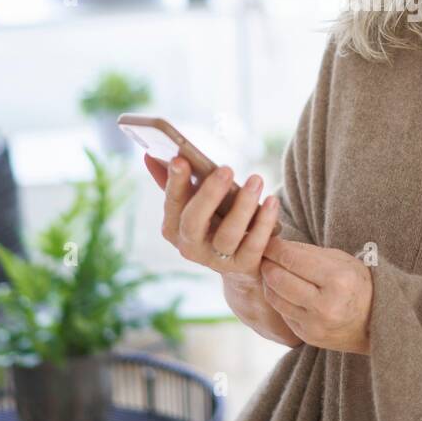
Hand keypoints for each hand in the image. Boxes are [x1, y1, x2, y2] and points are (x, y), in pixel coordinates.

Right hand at [144, 153, 301, 347]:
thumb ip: (173, 181)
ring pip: (228, 234)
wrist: (237, 264)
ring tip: (256, 179)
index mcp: (173, 227)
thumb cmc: (212, 222)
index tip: (180, 159)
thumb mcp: (192, 204)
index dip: (175, 182)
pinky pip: (255, 244)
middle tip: (226, 168)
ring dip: (243, 205)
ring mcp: (217, 260)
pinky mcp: (244, 266)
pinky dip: (264, 222)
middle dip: (209, 194)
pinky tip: (271, 201)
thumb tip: (150, 154)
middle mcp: (190, 247)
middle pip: (194, 222)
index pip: (172, 203)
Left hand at [259, 238, 373, 354]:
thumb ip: (308, 252)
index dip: (274, 248)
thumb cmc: (358, 284)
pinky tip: (284, 290)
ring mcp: (315, 324)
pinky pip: (283, 313)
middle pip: (277, 279)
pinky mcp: (307, 337)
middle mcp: (325, 305)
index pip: (292, 259)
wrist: (376, 322)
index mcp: (338, 280)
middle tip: (266, 256)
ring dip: (268, 282)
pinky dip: (279, 299)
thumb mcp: (341, 261)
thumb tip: (276, 244)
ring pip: (275, 297)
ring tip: (272, 271)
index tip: (267, 241)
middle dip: (267, 264)